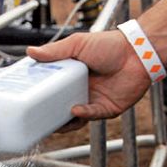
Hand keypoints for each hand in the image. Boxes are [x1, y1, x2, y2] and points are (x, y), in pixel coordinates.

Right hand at [27, 31, 150, 130]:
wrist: (137, 53)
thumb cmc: (111, 45)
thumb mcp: (77, 44)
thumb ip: (54, 51)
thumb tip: (31, 52)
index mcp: (73, 76)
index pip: (53, 89)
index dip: (42, 95)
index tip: (29, 98)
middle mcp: (82, 90)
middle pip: (61, 107)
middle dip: (50, 113)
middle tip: (36, 116)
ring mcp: (94, 101)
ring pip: (74, 118)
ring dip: (64, 121)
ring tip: (53, 121)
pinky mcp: (106, 109)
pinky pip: (91, 116)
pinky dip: (82, 114)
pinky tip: (75, 110)